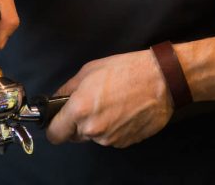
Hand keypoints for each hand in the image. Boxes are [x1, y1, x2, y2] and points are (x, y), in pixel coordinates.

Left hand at [46, 50, 172, 147]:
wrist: (160, 80)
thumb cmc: (126, 70)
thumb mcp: (90, 70)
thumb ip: (68, 88)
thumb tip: (57, 98)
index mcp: (80, 109)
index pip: (55, 134)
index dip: (54, 127)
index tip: (58, 120)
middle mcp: (93, 129)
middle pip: (74, 136)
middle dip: (78, 123)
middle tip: (91, 102)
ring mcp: (109, 139)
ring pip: (94, 136)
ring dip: (97, 124)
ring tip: (112, 102)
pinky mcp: (124, 143)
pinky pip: (110, 138)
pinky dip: (113, 127)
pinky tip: (123, 110)